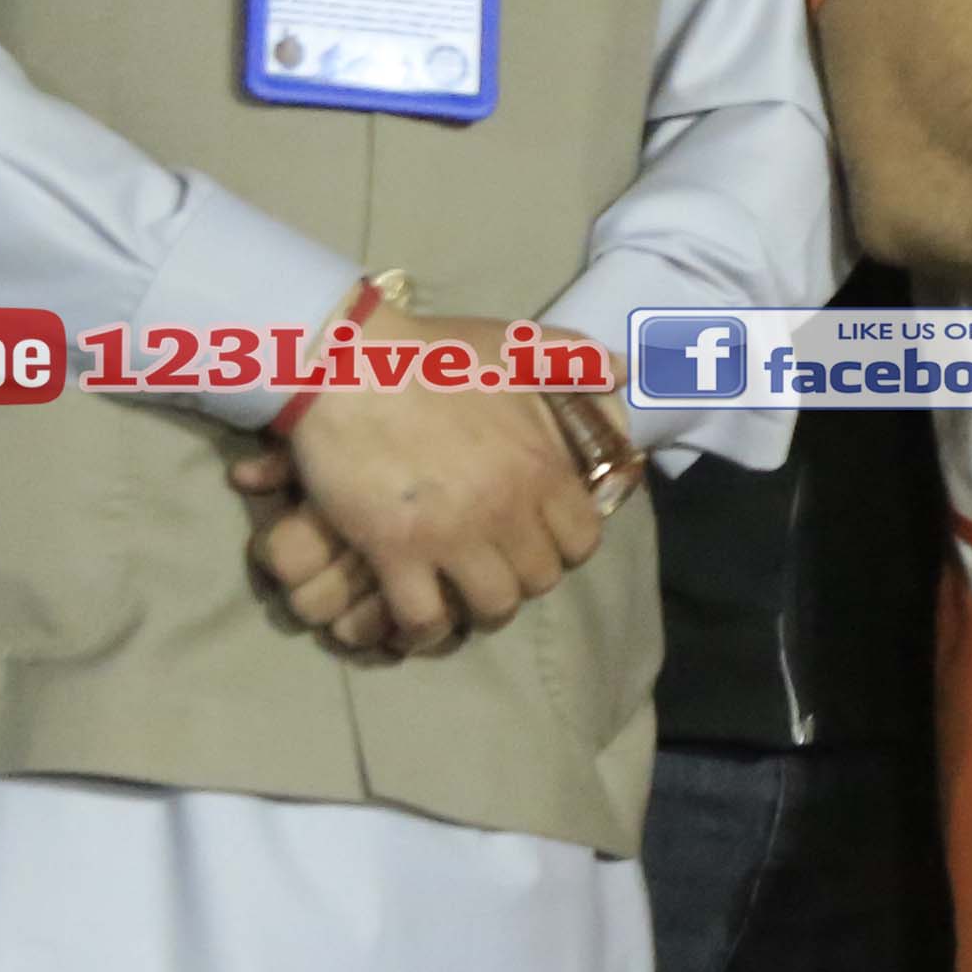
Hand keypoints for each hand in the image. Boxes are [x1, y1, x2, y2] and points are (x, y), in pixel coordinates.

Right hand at [222, 322, 607, 659]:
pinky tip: (418, 612)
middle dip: (524, 576)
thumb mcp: (518, 344)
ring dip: (480, 607)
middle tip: (497, 563)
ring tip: (461, 590)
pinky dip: (425, 627)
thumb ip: (576, 359)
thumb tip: (625, 371)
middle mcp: (506, 508)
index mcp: (540, 465)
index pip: (582, 540)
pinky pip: (424, 619)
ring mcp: (451, 535)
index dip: (565, 545)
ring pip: (492, 608)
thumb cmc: (433, 352)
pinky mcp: (395, 552)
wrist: (346, 362)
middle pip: (540, 580)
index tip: (541, 537)